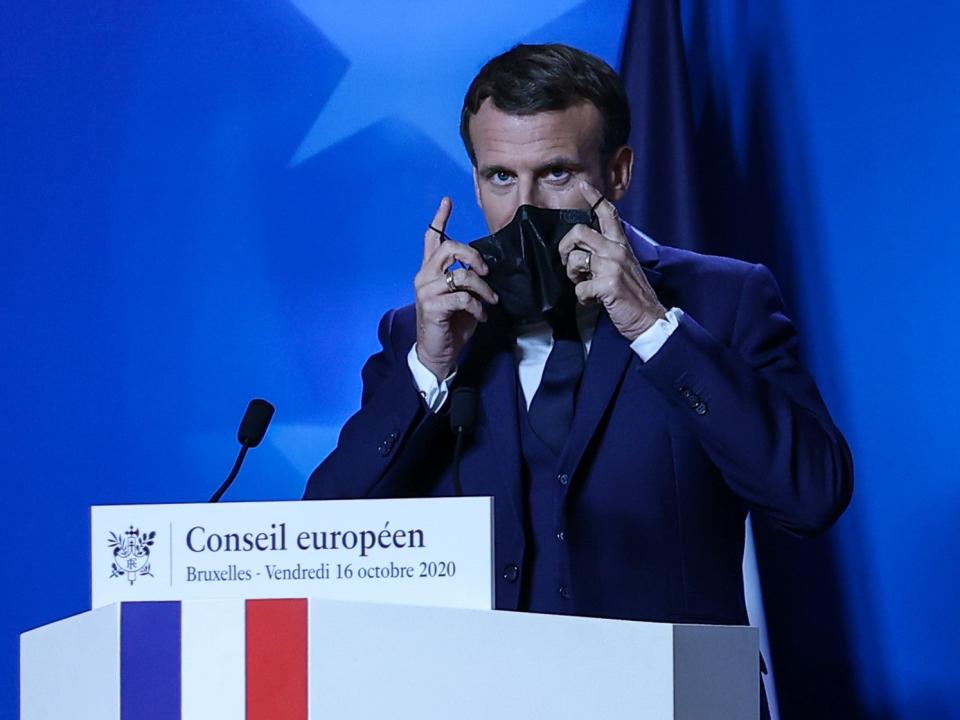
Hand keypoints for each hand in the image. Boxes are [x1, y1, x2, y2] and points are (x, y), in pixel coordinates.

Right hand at [414, 197, 497, 380]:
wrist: (437, 354)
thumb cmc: (451, 325)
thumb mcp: (461, 297)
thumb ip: (465, 279)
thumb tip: (485, 267)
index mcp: (429, 271)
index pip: (432, 238)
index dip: (440, 218)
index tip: (447, 200)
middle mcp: (424, 276)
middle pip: (449, 248)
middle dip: (473, 255)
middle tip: (486, 271)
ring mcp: (426, 291)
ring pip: (461, 274)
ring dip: (482, 288)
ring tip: (490, 301)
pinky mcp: (432, 307)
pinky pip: (463, 298)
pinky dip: (478, 307)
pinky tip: (481, 316)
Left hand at [558, 182, 665, 340]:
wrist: (649, 319)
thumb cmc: (632, 295)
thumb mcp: (623, 267)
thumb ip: (606, 254)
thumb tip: (582, 251)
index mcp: (621, 244)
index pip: (608, 214)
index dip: (594, 197)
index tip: (583, 186)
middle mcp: (617, 250)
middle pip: (579, 232)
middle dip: (565, 247)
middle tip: (570, 264)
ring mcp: (613, 266)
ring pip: (575, 260)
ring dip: (573, 276)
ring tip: (584, 286)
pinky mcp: (609, 284)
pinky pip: (580, 288)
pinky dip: (582, 298)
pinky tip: (592, 301)